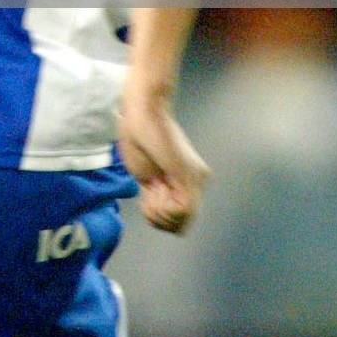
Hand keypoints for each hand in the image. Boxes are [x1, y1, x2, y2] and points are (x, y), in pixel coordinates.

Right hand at [118, 91, 209, 232]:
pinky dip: (162, 206)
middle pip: (180, 226)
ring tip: (152, 184)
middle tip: (150, 190)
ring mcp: (196, 180)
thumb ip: (157, 194)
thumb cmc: (138, 136)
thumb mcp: (146, 175)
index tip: (147, 193)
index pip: (178, 221)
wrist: (142, 110)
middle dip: (158, 216)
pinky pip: (181, 211)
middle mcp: (198, 182)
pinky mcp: (188, 176)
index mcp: (188, 182)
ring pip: (181, 222)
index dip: (157, 216)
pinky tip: (155, 186)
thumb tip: (161, 217)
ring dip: (159, 210)